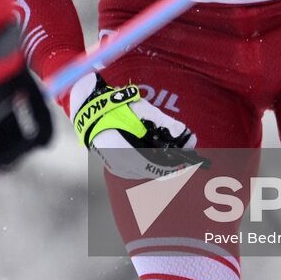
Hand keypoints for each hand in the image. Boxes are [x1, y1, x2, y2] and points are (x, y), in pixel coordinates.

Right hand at [70, 73, 203, 180]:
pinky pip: (138, 169)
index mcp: (128, 153)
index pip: (158, 168)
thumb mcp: (143, 110)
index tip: (190, 160)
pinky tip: (155, 152)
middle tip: (185, 154)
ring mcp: (118, 168)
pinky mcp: (116, 167)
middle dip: (171, 163)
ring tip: (172, 151)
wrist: (90, 111)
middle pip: (154, 171)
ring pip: (147, 171)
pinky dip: (149, 162)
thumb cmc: (117, 108)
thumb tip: (186, 133)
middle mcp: (123, 166)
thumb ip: (165, 123)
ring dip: (160, 163)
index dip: (176, 165)